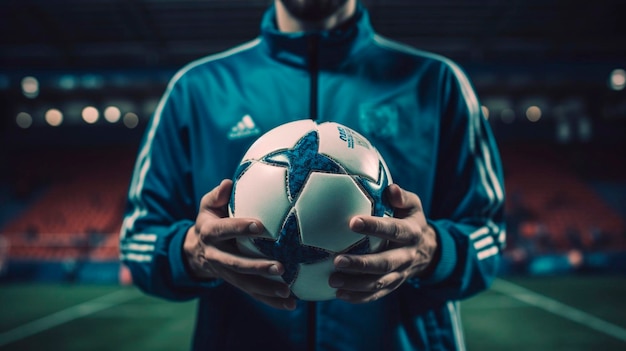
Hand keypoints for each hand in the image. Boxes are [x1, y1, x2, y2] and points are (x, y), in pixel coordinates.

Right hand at [184, 179, 295, 309]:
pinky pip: (252, 293)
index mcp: (209, 233)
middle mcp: (216, 255)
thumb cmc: (210, 219)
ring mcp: (225, 272)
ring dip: (267, 289)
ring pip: (245, 283)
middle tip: (280, 267)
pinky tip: (290, 303)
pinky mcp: (235, 283)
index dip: (239, 228)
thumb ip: (217, 195)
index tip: (260, 225)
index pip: (224, 230)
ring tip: (288, 292)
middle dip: (257, 267)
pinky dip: (271, 300)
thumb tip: (227, 183)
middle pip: (236, 264)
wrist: (195, 250)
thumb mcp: (207, 206)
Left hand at [329, 184, 437, 302]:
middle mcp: (406, 256)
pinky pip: (376, 295)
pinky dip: (358, 297)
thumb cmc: (410, 219)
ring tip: (332, 280)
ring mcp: (400, 274)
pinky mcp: (393, 286)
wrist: (427, 249)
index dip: (375, 227)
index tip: (352, 222)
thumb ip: (402, 197)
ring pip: (379, 283)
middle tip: (337, 260)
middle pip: (384, 263)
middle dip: (361, 264)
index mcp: (411, 233)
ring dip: (355, 284)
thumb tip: (391, 189)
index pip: (393, 230)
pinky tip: (338, 294)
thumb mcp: (413, 205)